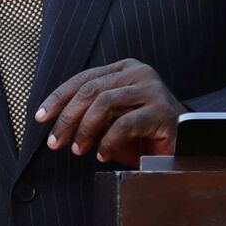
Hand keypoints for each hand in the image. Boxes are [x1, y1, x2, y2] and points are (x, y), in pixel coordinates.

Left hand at [34, 59, 183, 164]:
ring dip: (84, 130)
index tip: (40, 118)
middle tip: (55, 142)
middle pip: (90, 90)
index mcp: (124, 69)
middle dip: (66, 118)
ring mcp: (153, 90)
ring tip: (78, 150)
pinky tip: (103, 155)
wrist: (186, 150)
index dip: (57, 98)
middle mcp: (140, 73)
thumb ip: (88, 114)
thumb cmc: (144, 137)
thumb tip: (53, 121)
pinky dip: (108, 142)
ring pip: (104, 103)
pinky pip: (124, 124)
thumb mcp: (110, 122)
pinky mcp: (163, 112)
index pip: (83, 79)